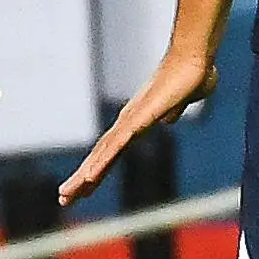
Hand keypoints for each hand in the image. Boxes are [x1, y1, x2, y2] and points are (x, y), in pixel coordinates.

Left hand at [60, 44, 217, 204]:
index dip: (98, 169)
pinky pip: (117, 145)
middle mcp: (128, 122)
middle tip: (63, 199)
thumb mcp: (181, 102)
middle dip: (82, 179)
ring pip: (103, 154)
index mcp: (138, 122)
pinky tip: (89, 177)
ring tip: (67, 195)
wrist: (195, 59)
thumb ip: (172, 111)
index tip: (85, 186)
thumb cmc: (192, 75)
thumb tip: (169, 119)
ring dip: (84, 176)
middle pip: (101, 156)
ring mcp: (132, 121)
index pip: (113, 151)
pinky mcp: (139, 119)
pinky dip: (101, 162)